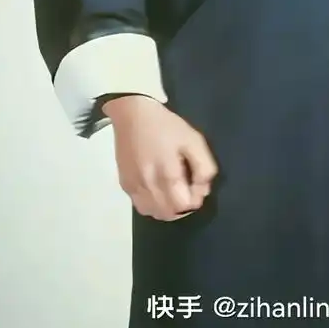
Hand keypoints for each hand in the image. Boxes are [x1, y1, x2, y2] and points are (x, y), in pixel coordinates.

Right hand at [102, 95, 218, 221]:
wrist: (132, 113)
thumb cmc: (166, 125)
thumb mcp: (193, 139)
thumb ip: (203, 167)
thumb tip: (203, 190)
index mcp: (168, 173)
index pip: (184, 205)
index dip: (195, 199)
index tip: (197, 185)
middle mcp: (149, 185)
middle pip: (169, 214)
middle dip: (182, 206)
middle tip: (186, 188)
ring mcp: (134, 187)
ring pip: (154, 213)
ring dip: (167, 209)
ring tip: (172, 191)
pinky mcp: (125, 185)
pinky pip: (141, 206)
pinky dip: (153, 204)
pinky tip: (157, 189)